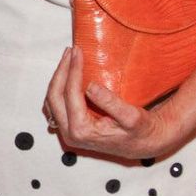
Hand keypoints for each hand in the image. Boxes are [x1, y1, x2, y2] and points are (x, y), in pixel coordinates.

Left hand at [43, 47, 174, 160]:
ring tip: (68, 58)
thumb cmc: (140, 132)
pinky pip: (57, 105)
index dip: (73, 70)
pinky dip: (60, 87)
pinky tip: (68, 73)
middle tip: (71, 51)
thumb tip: (91, 86)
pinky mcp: (70, 128)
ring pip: (52, 100)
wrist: (143, 144)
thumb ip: (111, 103)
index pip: (70, 94)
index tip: (78, 52)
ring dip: (58, 77)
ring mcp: (67, 132)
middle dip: (62, 70)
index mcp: (82, 131)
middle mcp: (70, 134)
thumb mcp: (131, 117)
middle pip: (55, 96)